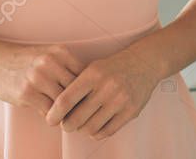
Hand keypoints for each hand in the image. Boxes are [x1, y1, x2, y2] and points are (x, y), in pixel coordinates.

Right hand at [0, 41, 83, 118]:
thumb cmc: (25, 61)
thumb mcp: (48, 56)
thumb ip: (67, 68)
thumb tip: (88, 92)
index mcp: (61, 52)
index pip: (85, 76)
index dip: (86, 90)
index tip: (84, 100)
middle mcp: (51, 62)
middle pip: (76, 90)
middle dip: (77, 104)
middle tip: (76, 112)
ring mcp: (38, 78)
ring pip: (64, 103)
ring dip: (64, 113)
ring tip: (62, 115)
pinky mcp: (26, 93)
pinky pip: (49, 112)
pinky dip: (51, 117)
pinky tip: (47, 114)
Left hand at [45, 47, 160, 139]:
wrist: (145, 62)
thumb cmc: (113, 67)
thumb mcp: (92, 68)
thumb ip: (76, 86)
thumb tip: (57, 111)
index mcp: (93, 74)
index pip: (65, 100)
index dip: (54, 114)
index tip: (50, 120)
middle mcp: (106, 87)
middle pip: (76, 119)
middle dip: (67, 125)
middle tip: (66, 124)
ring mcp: (120, 100)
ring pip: (90, 128)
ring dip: (82, 130)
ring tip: (82, 124)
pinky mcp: (131, 111)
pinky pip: (107, 132)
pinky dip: (97, 133)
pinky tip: (96, 126)